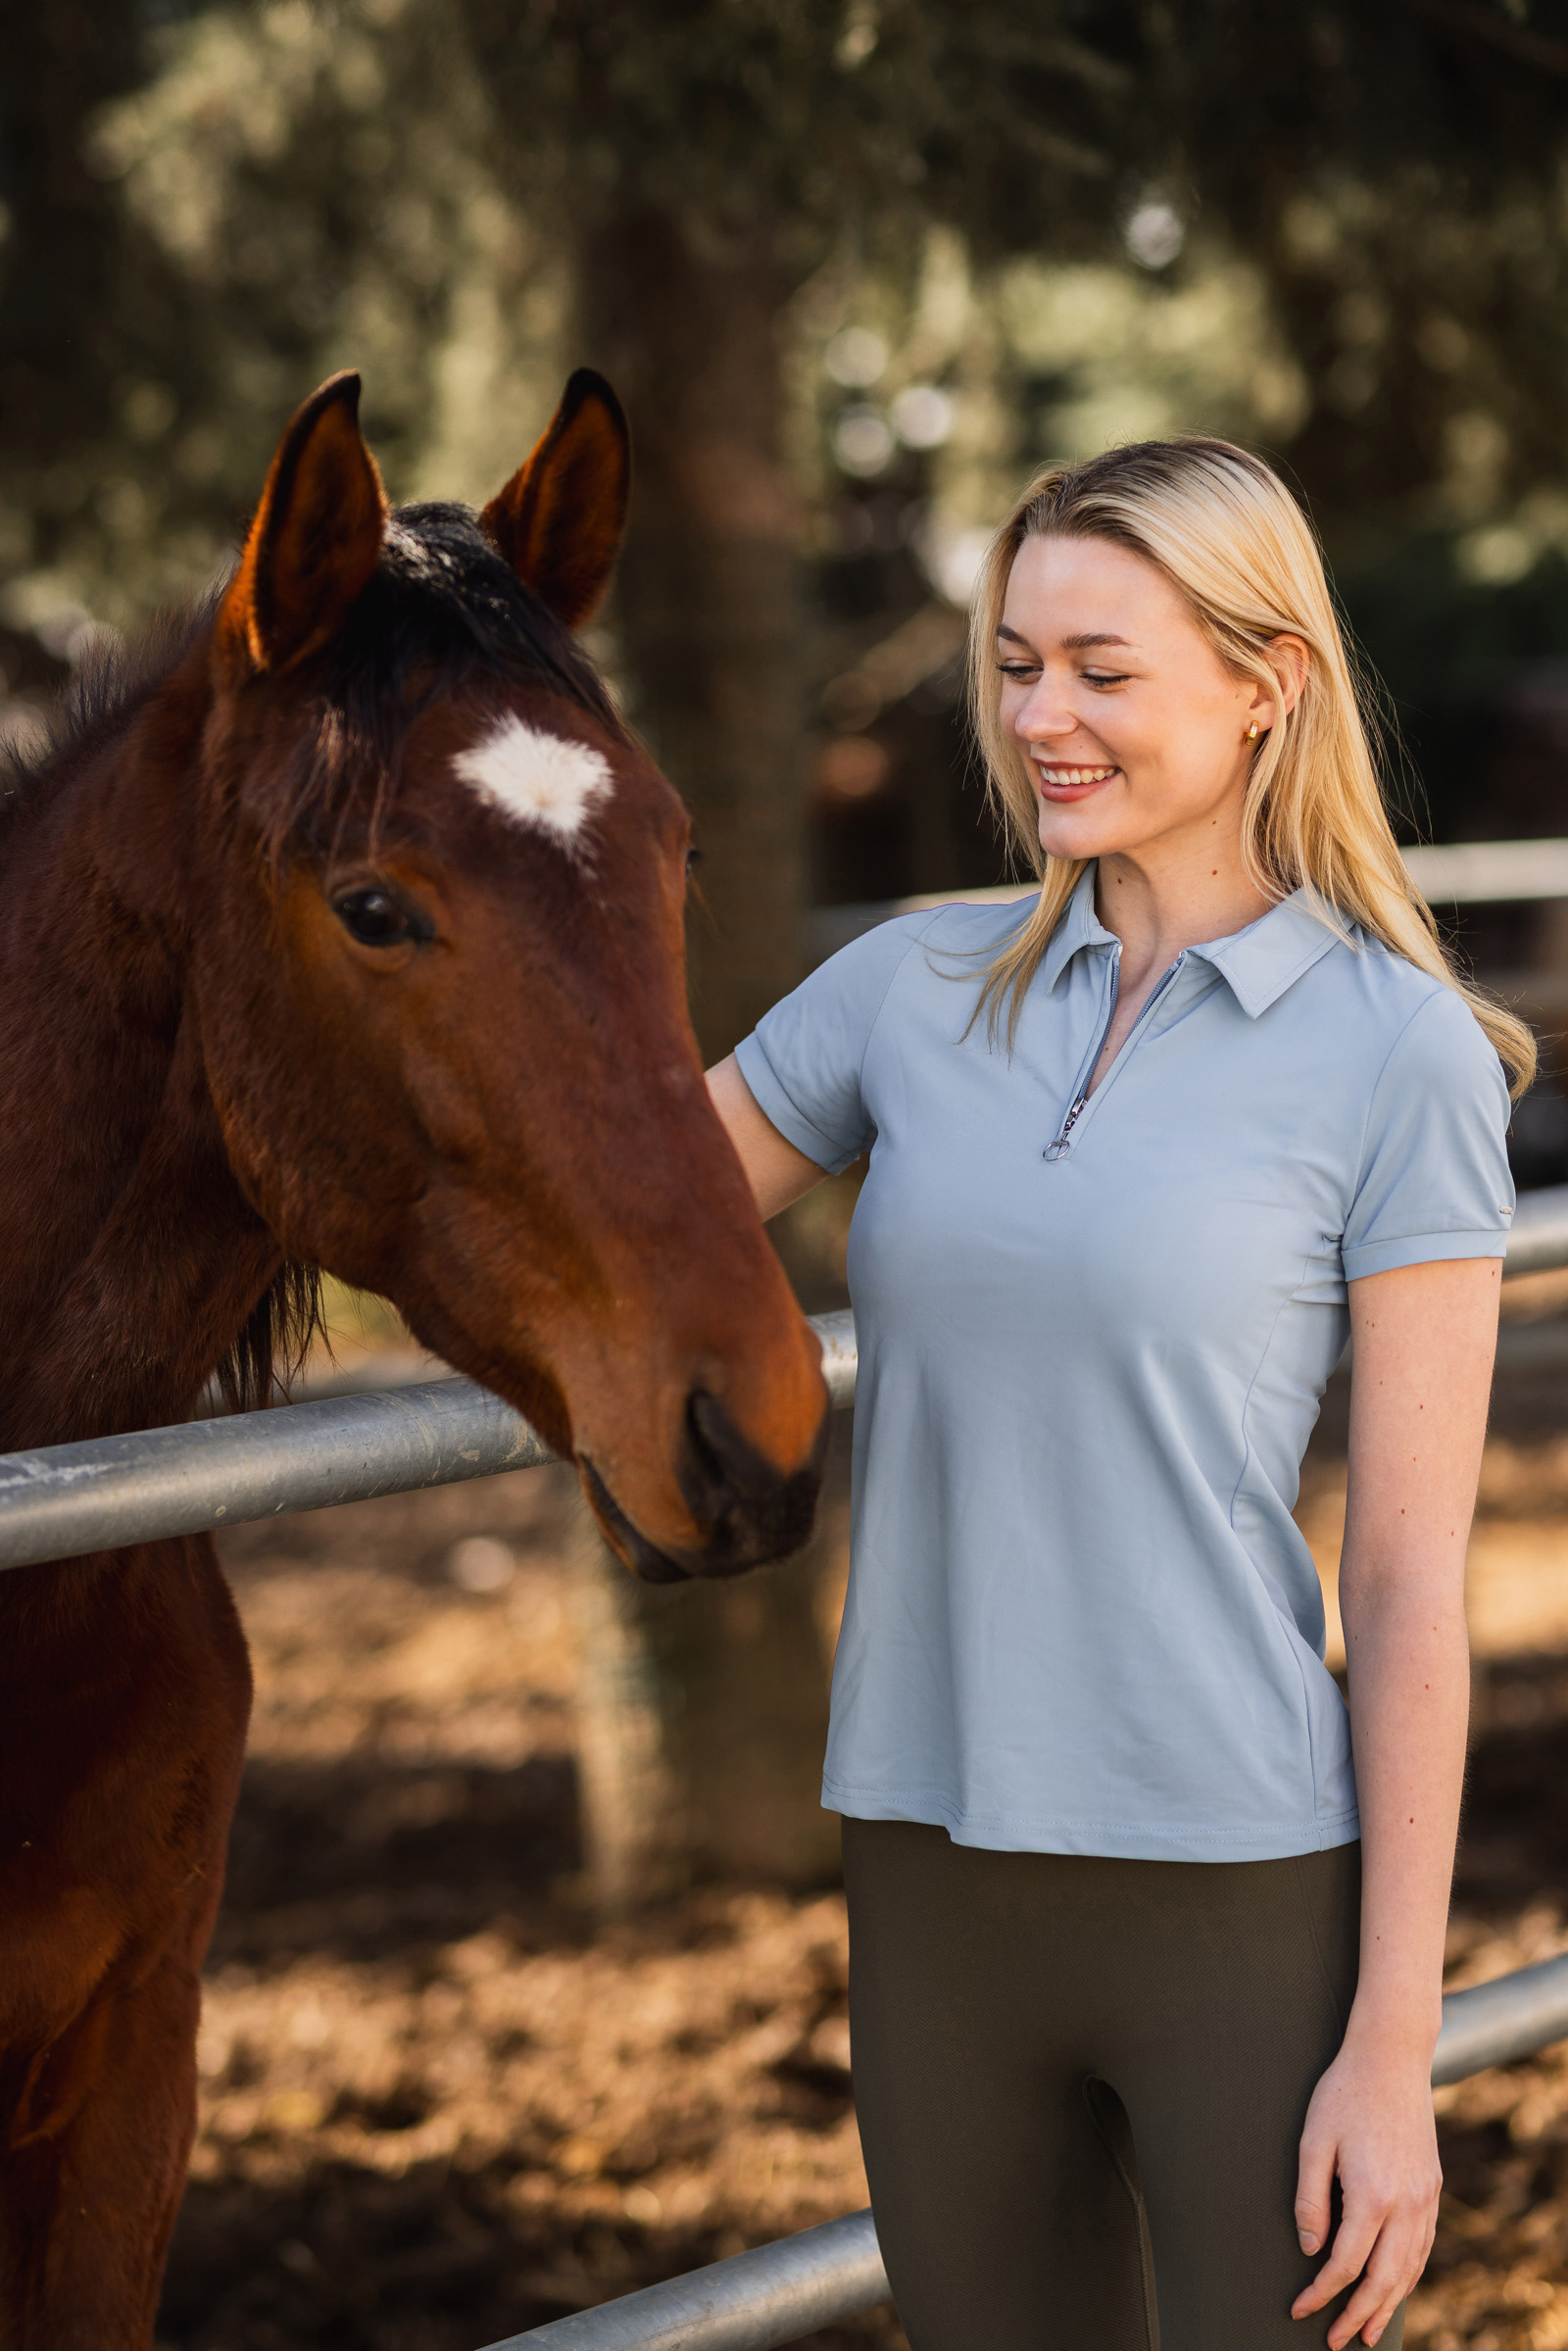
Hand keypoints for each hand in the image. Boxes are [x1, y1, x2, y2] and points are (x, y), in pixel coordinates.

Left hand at [1291, 2030, 1440, 2346]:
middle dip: (1358, 2315)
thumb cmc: (1343, 2094)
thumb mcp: (1313, 2141)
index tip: (1300, 2308)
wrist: (1391, 2058)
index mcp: (1372, 2195)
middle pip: (1384, 2279)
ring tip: (1369, 2331)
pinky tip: (1396, 2287)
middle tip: (1337, 2341)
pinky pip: (1424, 2246)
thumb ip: (1310, 2199)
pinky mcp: (1432, 2188)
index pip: (1346, 2264)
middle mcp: (1405, 2204)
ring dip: (1389, 2304)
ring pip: (1410, 2269)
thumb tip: (1310, 2249)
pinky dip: (1409, 2275)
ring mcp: (1424, 2197)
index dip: (1321, 2292)